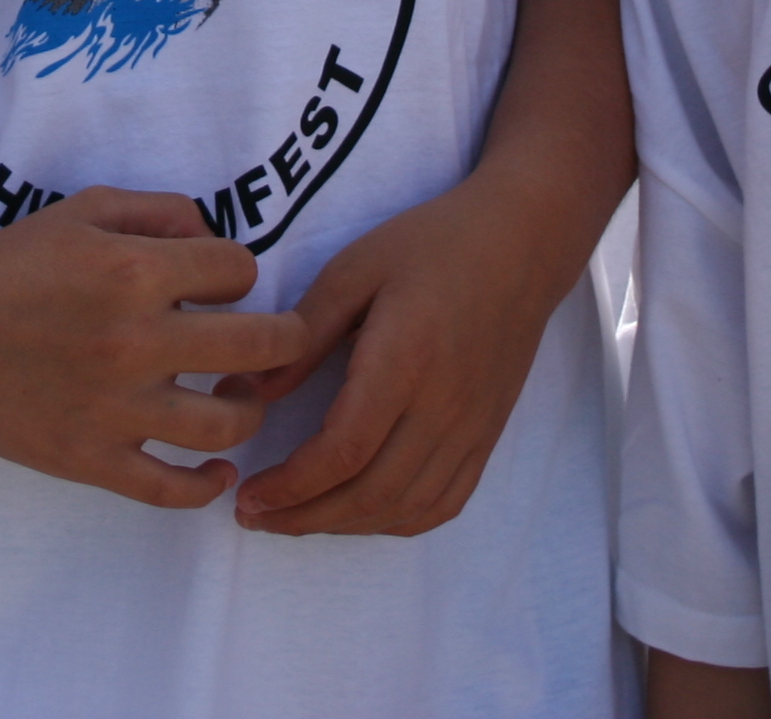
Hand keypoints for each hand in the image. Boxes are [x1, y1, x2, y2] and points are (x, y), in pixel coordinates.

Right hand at [0, 187, 305, 508]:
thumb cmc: (9, 265)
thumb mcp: (84, 210)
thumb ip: (160, 210)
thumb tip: (215, 239)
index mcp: (134, 272)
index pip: (240, 270)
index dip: (238, 272)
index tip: (220, 284)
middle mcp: (135, 341)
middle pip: (260, 347)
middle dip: (286, 339)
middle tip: (282, 341)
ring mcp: (116, 408)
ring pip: (228, 425)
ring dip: (250, 410)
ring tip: (240, 398)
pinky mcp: (93, 459)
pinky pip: (171, 490)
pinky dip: (207, 484)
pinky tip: (218, 468)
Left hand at [223, 168, 580, 536]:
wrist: (522, 244)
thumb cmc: (432, 245)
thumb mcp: (354, 269)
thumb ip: (303, 333)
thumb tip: (248, 392)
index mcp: (405, 361)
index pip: (344, 451)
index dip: (291, 487)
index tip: (249, 493)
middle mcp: (443, 407)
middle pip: (371, 493)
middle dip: (304, 518)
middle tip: (253, 515)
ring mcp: (472, 429)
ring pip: (406, 508)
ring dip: (344, 527)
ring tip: (295, 518)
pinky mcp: (487, 435)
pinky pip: (444, 502)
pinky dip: (395, 521)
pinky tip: (359, 512)